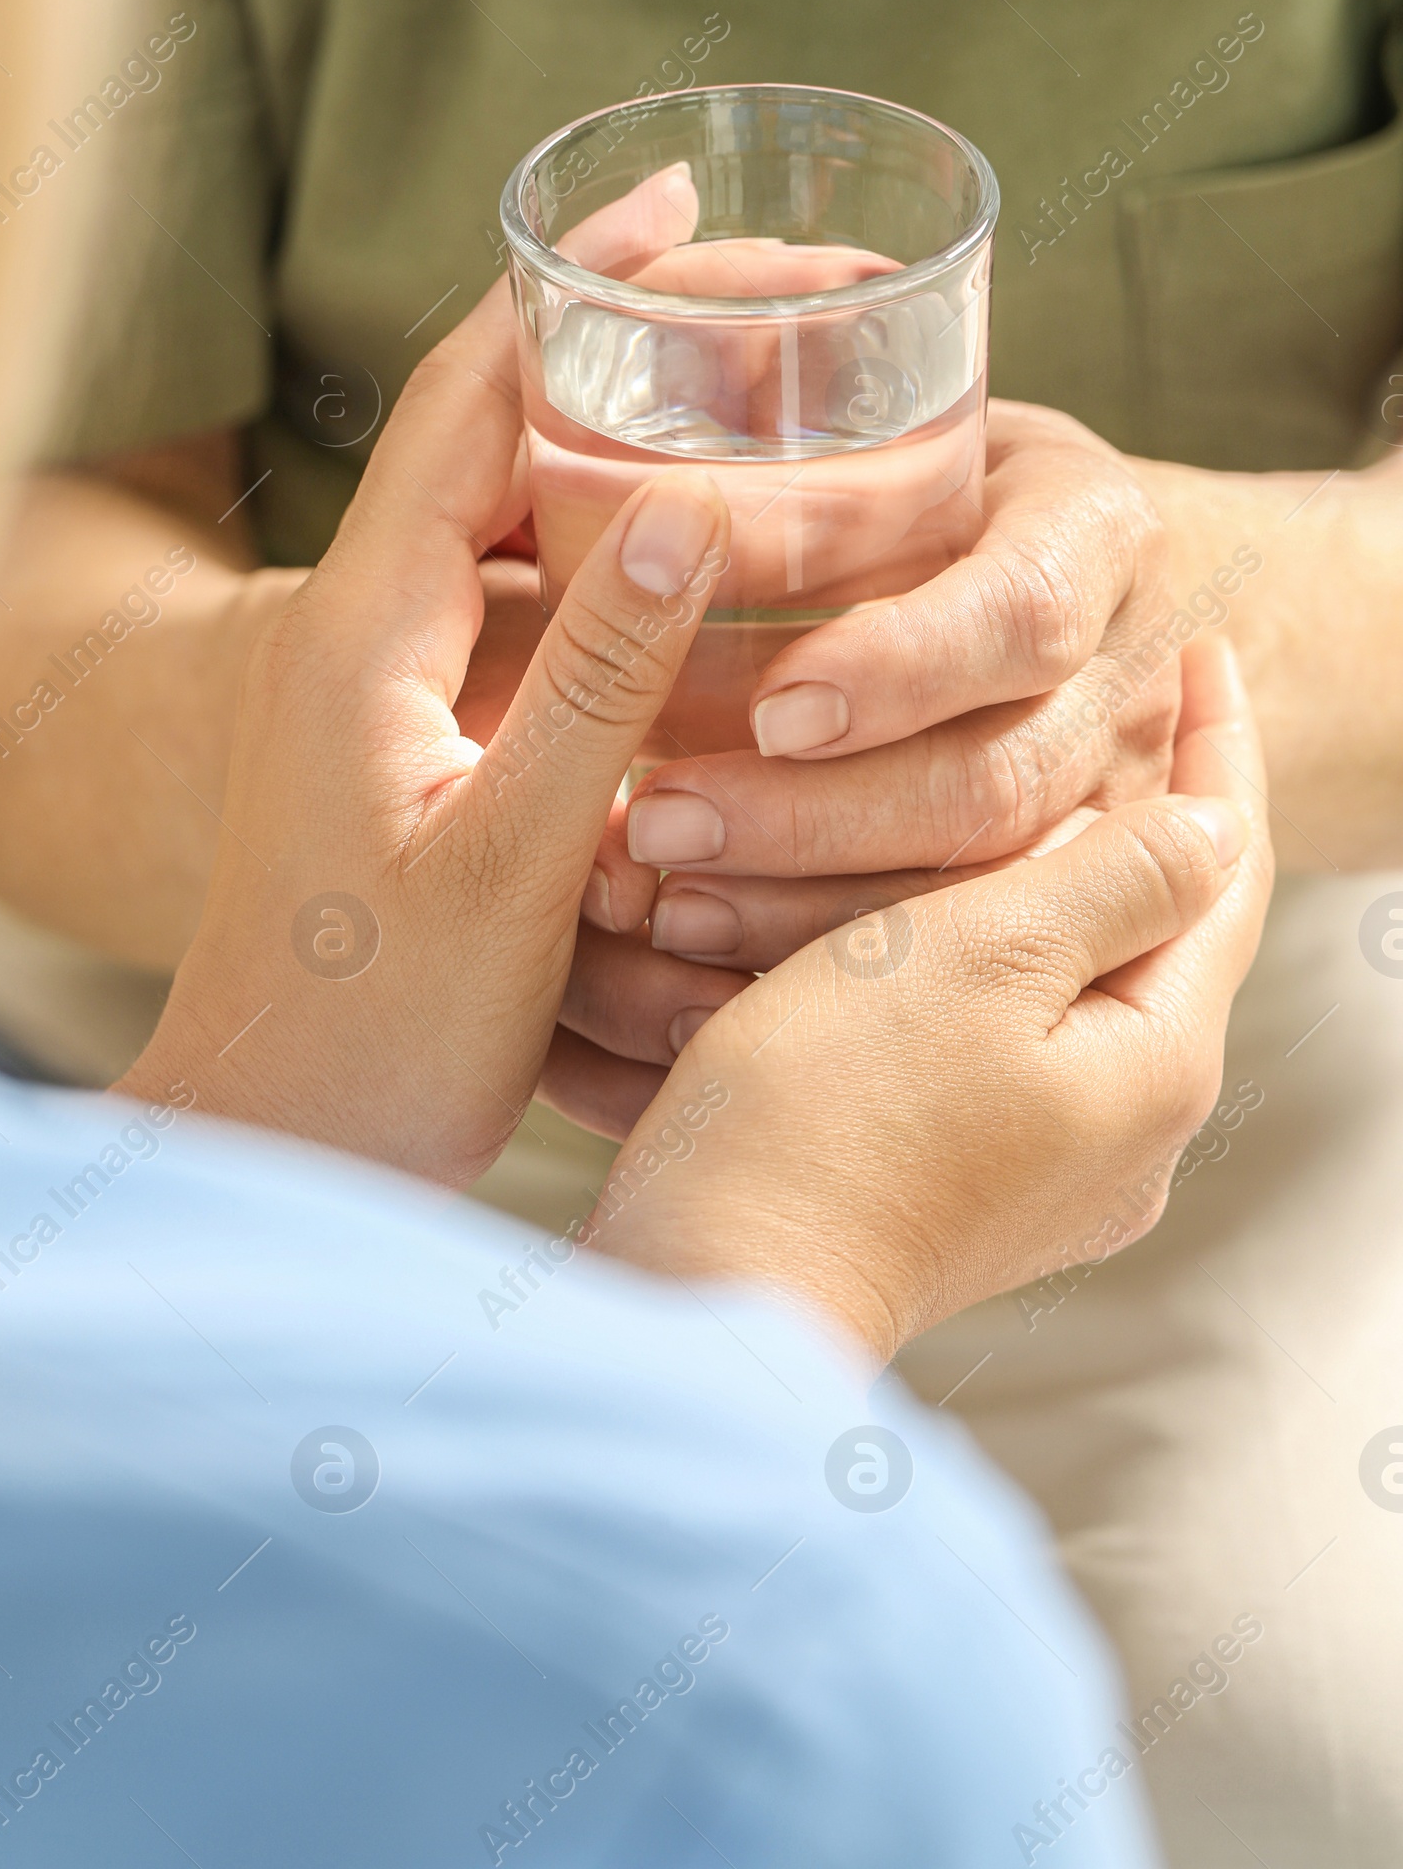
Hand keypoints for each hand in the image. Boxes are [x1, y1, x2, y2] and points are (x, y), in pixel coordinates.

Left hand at [120, 277, 744, 1184]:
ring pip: (522, 508)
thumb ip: (598, 688)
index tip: (691, 207)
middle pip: (503, 422)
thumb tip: (694, 506)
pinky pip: (531, 596)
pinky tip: (721, 560)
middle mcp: (370, 619)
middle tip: (783, 306)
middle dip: (634, 343)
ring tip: (776, 402)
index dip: (581, 282)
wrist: (272, 1141)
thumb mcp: (508, 866)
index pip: (475, 387)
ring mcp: (394, 673)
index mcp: (370, 621)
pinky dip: (622, 547)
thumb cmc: (371, 1035)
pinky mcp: (426, 731)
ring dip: (634, 438)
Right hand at [587, 639, 1272, 1361]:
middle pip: (1153, 931)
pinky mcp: (958, 1189)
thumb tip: (1216, 828)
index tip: (1197, 647)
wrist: (711, 1289)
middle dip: (1126, 811)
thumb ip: (1114, 879)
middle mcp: (1126, 1135)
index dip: (1218, 747)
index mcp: (1157, 1065)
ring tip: (993, 778)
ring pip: (1065, 982)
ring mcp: (1044, 1174)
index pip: (1225, 870)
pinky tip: (912, 905)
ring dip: (1032, 880)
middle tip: (1104, 696)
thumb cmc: (830, 1111)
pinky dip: (969, 954)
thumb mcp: (983, 956)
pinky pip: (997, 1036)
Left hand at [607, 399, 1182, 953]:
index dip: (901, 667)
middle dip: (820, 818)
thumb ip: (801, 451)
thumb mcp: (897, 433)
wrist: (1081, 576)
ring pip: (984, 886)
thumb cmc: (941, 487)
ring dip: (812, 908)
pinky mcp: (1079, 888)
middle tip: (658, 824)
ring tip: (664, 906)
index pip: (1023, 611)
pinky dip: (837, 972)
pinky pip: (969, 958)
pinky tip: (717, 981)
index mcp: (1098, 529)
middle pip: (998, 777)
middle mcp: (1135, 670)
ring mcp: (1122, 796)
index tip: (772, 708)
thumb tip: (649, 508)